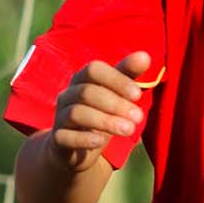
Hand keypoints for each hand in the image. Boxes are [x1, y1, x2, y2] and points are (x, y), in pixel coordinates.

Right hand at [50, 51, 152, 170]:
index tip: (137, 95)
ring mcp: (60, 117)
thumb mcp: (116, 94)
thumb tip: (145, 55)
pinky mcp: (57, 139)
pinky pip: (65, 136)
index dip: (116, 80)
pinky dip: (83, 138)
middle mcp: (67, 95)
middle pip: (86, 92)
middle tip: (138, 117)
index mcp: (81, 79)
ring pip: (76, 113)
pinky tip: (100, 141)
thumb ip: (128, 75)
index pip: (93, 70)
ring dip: (105, 121)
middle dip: (115, 103)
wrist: (75, 146)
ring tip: (128, 130)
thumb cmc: (100, 113)